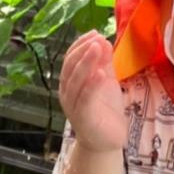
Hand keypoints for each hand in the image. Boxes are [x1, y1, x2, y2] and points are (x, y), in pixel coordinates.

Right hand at [59, 30, 127, 155]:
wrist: (107, 141)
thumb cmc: (104, 109)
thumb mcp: (106, 80)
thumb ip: (104, 62)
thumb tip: (103, 40)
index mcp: (70, 82)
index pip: (70, 59)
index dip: (80, 44)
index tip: (95, 32)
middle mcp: (67, 92)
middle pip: (70, 68)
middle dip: (83, 51)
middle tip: (97, 39)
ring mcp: (73, 106)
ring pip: (75, 81)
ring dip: (86, 63)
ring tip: (97, 49)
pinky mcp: (83, 118)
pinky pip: (85, 100)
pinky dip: (91, 86)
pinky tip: (101, 74)